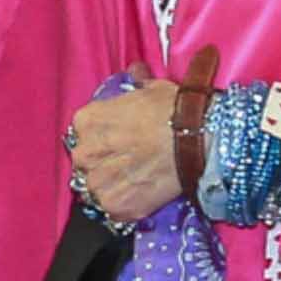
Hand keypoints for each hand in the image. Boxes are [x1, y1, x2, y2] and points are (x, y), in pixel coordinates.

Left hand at [67, 83, 185, 226]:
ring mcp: (98, 183)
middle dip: (103, 162)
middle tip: (129, 161)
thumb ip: (136, 83)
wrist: (197, 141)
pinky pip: (113, 208)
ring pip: (96, 188)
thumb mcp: (152, 88)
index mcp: (86, 121)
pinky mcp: (115, 206)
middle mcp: (84, 153)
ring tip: (137, 179)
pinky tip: (142, 193)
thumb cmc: (175, 111)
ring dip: (112, 185)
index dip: (103, 137)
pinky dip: (125, 204)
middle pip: (85, 162)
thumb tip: (136, 72)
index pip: (83, 133)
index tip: (119, 139)